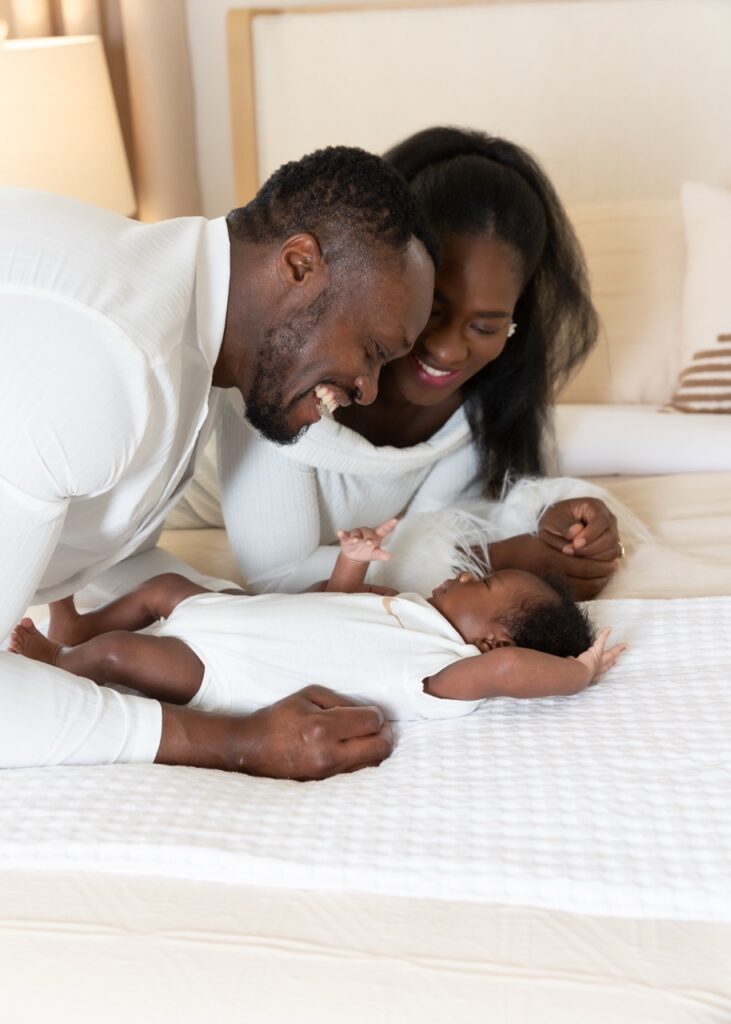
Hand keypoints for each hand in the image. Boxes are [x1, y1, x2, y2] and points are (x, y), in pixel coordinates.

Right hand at [157, 685, 393, 780]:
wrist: (251, 748)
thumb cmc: (280, 718)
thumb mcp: (308, 695)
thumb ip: (341, 701)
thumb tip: (368, 713)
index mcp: (322, 727)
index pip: (371, 722)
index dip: (377, 715)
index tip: (370, 712)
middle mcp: (328, 753)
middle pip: (380, 749)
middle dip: (386, 734)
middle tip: (381, 726)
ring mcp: (327, 772)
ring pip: (372, 763)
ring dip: (376, 748)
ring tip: (368, 736)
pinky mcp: (325, 783)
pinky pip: (357, 772)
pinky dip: (363, 759)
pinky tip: (356, 748)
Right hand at [337, 518, 397, 563]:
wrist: (355, 556)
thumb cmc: (368, 552)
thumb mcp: (375, 554)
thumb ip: (381, 554)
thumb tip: (388, 557)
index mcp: (375, 535)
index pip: (383, 529)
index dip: (389, 525)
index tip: (395, 521)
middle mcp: (366, 532)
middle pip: (367, 531)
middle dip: (368, 536)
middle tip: (369, 543)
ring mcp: (356, 534)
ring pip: (356, 532)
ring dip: (355, 536)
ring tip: (355, 540)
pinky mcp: (347, 537)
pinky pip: (344, 534)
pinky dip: (342, 533)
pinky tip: (340, 532)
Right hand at [487, 533, 617, 598]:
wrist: (498, 563)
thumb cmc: (520, 549)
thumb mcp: (543, 543)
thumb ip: (564, 549)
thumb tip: (586, 552)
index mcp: (553, 560)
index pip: (585, 565)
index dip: (602, 565)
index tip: (614, 562)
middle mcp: (553, 576)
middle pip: (587, 581)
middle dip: (603, 576)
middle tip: (614, 569)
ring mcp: (550, 587)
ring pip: (582, 592)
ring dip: (597, 586)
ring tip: (605, 578)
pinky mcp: (547, 594)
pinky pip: (572, 597)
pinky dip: (586, 593)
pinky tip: (591, 586)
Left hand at [539, 498, 621, 559]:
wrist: (554, 529)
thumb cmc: (554, 521)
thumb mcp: (553, 519)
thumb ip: (564, 524)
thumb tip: (577, 531)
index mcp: (595, 506)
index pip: (602, 521)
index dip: (591, 534)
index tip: (575, 543)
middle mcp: (608, 519)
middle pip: (611, 537)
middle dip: (591, 548)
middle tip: (572, 552)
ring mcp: (612, 533)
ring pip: (613, 550)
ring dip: (595, 557)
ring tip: (575, 556)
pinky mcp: (611, 547)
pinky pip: (611, 558)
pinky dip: (599, 563)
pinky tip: (583, 562)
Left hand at [572, 627, 627, 686]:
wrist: (578, 676)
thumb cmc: (574, 678)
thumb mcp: (572, 673)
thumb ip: (571, 667)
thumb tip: (568, 661)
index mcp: (591, 677)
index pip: (596, 676)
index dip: (598, 675)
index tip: (598, 675)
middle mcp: (597, 670)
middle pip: (607, 666)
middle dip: (612, 663)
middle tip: (616, 661)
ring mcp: (599, 661)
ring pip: (610, 654)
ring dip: (616, 650)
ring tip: (623, 646)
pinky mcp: (597, 652)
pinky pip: (601, 641)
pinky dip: (604, 634)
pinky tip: (608, 629)